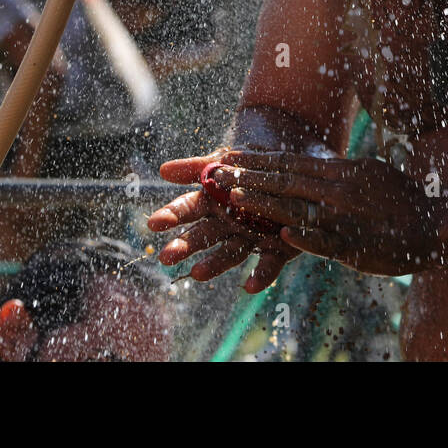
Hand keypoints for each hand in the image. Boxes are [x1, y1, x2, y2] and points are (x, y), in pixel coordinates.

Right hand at [147, 149, 301, 291]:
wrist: (293, 165)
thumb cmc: (253, 163)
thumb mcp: (227, 160)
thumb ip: (198, 168)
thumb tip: (163, 170)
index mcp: (214, 203)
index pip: (188, 209)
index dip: (172, 215)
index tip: (154, 222)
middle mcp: (229, 225)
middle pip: (204, 236)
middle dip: (185, 245)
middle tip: (166, 256)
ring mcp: (251, 237)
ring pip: (230, 253)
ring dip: (214, 265)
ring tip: (198, 273)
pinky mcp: (278, 247)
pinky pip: (268, 263)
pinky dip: (260, 275)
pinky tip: (250, 286)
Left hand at [212, 151, 440, 276]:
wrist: (432, 223)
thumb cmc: (401, 198)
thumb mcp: (369, 172)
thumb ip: (340, 170)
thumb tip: (317, 164)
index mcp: (341, 171)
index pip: (291, 163)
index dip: (258, 160)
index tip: (230, 156)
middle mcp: (339, 190)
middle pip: (286, 182)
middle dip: (249, 177)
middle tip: (218, 173)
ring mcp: (345, 218)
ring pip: (297, 209)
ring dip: (265, 204)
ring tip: (235, 198)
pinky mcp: (354, 245)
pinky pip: (325, 242)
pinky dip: (304, 238)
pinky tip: (281, 236)